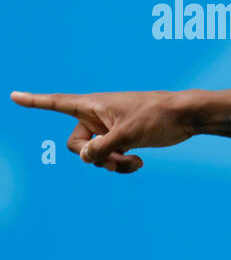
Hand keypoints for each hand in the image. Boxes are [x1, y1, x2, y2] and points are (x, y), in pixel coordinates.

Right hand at [10, 88, 191, 172]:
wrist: (185, 117)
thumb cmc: (156, 116)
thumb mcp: (126, 134)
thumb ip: (101, 148)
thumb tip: (84, 159)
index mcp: (93, 105)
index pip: (57, 102)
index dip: (35, 101)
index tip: (13, 96)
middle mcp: (98, 116)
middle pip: (76, 144)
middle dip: (92, 156)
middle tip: (113, 159)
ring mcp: (110, 129)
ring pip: (95, 155)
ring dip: (110, 163)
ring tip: (131, 162)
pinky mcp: (123, 139)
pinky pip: (111, 157)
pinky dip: (121, 163)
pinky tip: (139, 163)